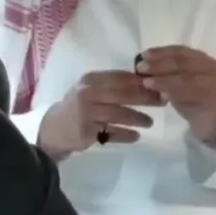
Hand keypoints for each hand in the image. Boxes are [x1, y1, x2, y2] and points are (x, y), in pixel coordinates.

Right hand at [37, 70, 162, 160]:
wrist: (53, 129)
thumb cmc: (79, 107)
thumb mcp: (92, 90)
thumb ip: (113, 85)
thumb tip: (147, 80)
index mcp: (92, 79)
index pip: (121, 77)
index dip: (142, 81)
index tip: (160, 84)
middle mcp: (88, 93)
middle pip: (122, 94)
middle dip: (145, 97)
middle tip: (163, 101)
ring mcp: (86, 113)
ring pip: (117, 113)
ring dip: (137, 118)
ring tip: (150, 122)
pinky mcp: (86, 131)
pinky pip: (110, 133)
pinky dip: (125, 135)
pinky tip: (136, 137)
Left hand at [136, 46, 215, 146]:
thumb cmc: (195, 101)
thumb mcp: (180, 83)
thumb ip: (168, 73)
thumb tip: (143, 65)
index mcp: (202, 59)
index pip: (180, 51)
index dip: (161, 52)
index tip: (143, 54)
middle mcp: (211, 67)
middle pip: (182, 61)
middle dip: (159, 63)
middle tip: (140, 68)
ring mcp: (214, 83)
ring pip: (186, 77)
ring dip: (164, 79)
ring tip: (147, 82)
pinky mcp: (214, 100)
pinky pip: (192, 94)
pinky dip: (175, 93)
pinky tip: (162, 96)